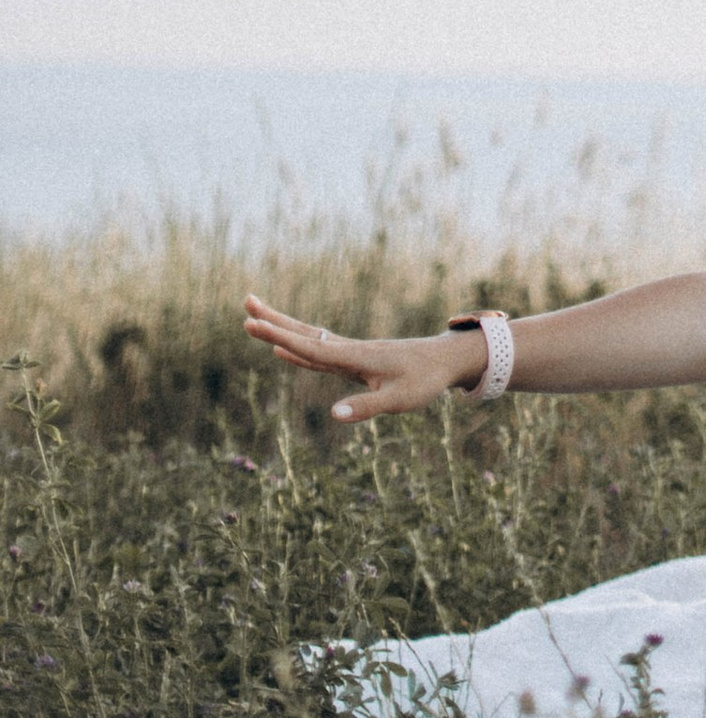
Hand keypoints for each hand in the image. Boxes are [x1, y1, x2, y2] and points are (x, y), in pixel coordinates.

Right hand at [244, 293, 483, 422]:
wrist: (446, 360)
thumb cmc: (425, 381)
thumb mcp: (399, 400)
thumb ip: (366, 407)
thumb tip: (332, 415)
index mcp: (354, 357)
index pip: (309, 347)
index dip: (280, 338)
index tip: (252, 324)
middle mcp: (348, 350)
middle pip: (303, 332)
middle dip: (274, 320)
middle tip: (246, 301)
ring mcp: (350, 352)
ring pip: (309, 337)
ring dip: (282, 327)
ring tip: (256, 316)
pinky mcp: (355, 358)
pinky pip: (319, 350)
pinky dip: (299, 345)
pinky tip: (286, 347)